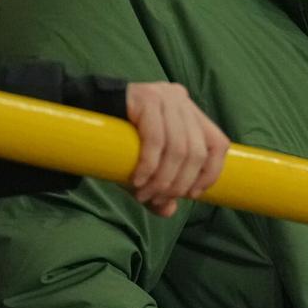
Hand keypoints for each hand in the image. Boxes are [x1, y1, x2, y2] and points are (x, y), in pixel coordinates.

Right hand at [125, 81, 228, 216]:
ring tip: (144, 196)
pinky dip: (149, 166)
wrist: (89, 108)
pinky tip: (137, 181)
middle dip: (180, 182)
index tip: (192, 195)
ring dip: (162, 179)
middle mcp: (183, 101)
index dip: (211, 172)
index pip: (218, 143)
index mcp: (192, 113)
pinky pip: (155, 139)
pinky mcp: (147, 98)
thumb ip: (160, 185)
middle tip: (159, 199)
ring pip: (178, 147)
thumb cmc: (122, 138)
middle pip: (196, 150)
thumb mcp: (148, 163)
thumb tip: (169, 211)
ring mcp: (166, 96)